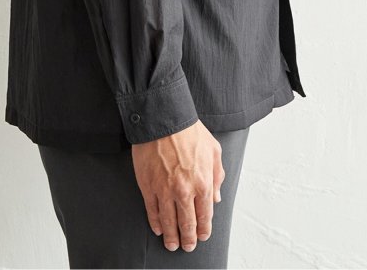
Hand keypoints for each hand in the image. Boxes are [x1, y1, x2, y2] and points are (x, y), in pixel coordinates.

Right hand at [131, 119, 224, 252]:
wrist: (163, 120)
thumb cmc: (189, 132)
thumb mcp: (214, 150)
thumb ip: (217, 176)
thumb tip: (216, 198)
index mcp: (203, 182)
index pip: (205, 215)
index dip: (204, 229)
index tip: (202, 236)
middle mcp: (185, 191)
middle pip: (187, 224)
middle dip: (188, 239)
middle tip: (187, 246)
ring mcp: (165, 191)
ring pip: (169, 222)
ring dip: (172, 237)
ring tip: (172, 245)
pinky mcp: (148, 187)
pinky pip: (152, 211)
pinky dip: (156, 223)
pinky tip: (158, 229)